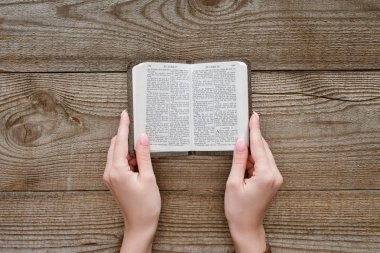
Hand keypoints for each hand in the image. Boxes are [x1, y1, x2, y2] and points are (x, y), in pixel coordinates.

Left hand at [103, 110, 160, 252]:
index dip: (124, 126)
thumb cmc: (145, 205)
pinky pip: (118, 162)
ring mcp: (110, 177)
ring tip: (144, 155)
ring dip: (129, 149)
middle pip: (116, 145)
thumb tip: (143, 137)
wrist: (139, 225)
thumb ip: (144, 155)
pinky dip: (128, 158)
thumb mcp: (148, 178)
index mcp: (117, 170)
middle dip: (127, 137)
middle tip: (141, 131)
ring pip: (117, 153)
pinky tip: (140, 164)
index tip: (125, 114)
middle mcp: (110, 172)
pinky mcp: (113, 180)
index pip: (120, 142)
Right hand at [225, 112, 282, 252]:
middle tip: (243, 125)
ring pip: (263, 156)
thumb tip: (240, 141)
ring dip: (251, 151)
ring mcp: (275, 178)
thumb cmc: (238, 209)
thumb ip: (238, 160)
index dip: (255, 130)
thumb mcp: (233, 182)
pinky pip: (263, 164)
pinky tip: (243, 160)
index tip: (254, 116)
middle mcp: (275, 175)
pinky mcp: (272, 181)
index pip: (259, 146)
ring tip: (238, 150)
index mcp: (266, 175)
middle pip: (263, 149)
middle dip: (252, 139)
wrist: (246, 226)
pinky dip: (253, 160)